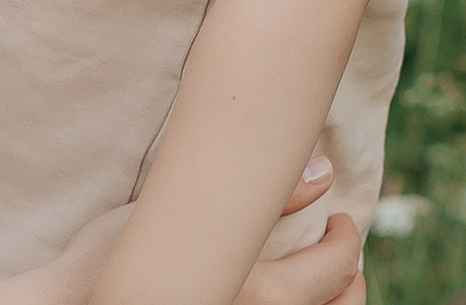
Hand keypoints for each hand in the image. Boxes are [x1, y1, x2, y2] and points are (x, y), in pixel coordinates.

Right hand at [40, 158, 360, 304]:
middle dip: (352, 278)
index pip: (336, 269)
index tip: (340, 218)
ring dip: (334, 301)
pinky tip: (281, 295)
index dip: (348, 240)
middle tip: (341, 247)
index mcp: (261, 291)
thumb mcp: (181, 215)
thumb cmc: (113, 255)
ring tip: (323, 280)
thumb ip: (260, 197)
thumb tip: (323, 174)